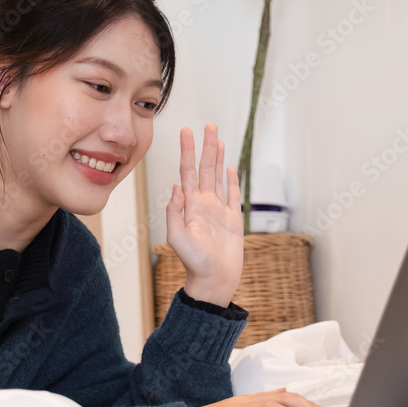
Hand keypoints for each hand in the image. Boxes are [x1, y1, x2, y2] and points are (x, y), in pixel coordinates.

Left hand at [165, 123, 242, 306]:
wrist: (214, 280)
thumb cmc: (195, 263)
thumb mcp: (178, 238)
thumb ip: (174, 212)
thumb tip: (175, 187)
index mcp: (189, 205)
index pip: (187, 171)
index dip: (186, 151)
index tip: (184, 131)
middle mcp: (203, 204)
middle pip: (204, 168)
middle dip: (205, 146)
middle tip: (207, 125)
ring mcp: (218, 210)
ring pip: (218, 176)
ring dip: (218, 157)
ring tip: (217, 138)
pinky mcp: (232, 220)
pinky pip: (232, 195)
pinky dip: (231, 180)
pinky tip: (230, 167)